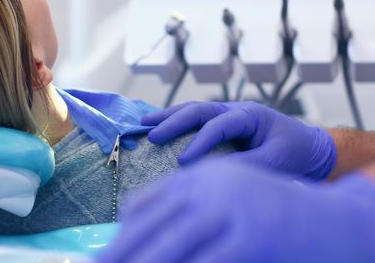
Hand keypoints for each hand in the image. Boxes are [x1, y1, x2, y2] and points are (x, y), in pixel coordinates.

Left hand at [97, 158, 374, 262]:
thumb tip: (130, 222)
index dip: (121, 234)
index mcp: (199, 176)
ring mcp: (231, 209)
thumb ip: (181, 203)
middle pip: (151, 226)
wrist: (328, 218)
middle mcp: (209, 186)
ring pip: (171, 246)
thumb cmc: (268, 211)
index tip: (102, 256)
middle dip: (119, 253)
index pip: (146, 204)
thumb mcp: (220, 197)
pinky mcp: (252, 237)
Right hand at [142, 101, 335, 179]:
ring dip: (168, 117)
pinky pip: (195, 120)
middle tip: (152, 136)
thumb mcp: (277, 162)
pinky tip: (158, 126)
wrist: (310, 147)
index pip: (218, 125)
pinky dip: (175, 122)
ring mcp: (226, 115)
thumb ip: (248, 165)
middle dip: (173, 122)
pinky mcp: (222, 124)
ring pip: (192, 110)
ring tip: (144, 124)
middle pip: (198, 110)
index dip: (199, 142)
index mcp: (250, 115)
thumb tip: (214, 174)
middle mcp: (234, 110)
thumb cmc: (295, 152)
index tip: (183, 162)